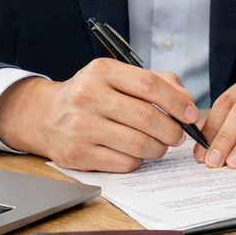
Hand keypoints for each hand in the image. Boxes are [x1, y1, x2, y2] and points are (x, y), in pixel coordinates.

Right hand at [0, 58, 200, 172]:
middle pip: (146, 118)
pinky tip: (134, 153)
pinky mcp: (77, 154)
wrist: (45, 115)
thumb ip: (156, 81)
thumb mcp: (117, 76)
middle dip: (172, 130)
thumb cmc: (91, 94)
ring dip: (158, 148)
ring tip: (159, 144)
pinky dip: (138, 160)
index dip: (176, 102)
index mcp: (102, 71)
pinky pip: (124, 163)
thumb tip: (187, 102)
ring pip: (138, 144)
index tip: (190, 114)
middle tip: (178, 135)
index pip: (149, 84)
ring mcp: (81, 127)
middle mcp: (88, 96)